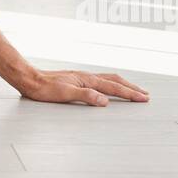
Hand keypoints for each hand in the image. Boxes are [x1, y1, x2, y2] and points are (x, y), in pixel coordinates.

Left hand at [19, 69, 148, 105]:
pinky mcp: (77, 79)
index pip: (114, 87)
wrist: (31, 80)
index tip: (143, 98)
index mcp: (87, 79)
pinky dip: (111, 83)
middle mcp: (87, 76)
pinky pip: (100, 80)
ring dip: (122, 84)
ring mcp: (82, 77)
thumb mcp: (66, 94)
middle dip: (131, 88)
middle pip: (115, 80)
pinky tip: (108, 86)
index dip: (130, 93)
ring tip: (132, 89)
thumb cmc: (46, 89)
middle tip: (145, 94)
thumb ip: (87, 96)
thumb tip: (105, 100)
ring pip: (108, 78)